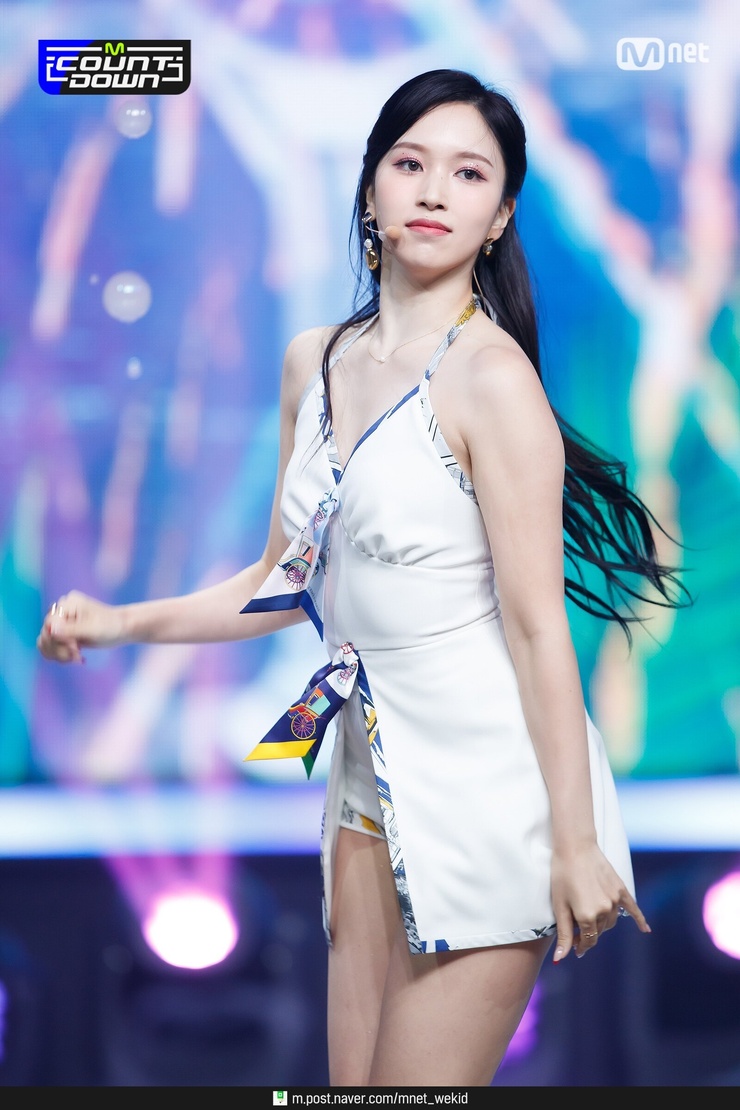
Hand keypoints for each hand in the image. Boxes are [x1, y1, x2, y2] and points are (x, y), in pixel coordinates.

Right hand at [36, 590, 124, 663]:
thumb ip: (72, 630)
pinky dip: (58, 655)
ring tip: (77, 658)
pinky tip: (74, 658)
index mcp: (68, 604)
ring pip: (44, 642)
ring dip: (58, 654)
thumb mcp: (93, 629)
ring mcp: (60, 621)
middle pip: (45, 634)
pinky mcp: (62, 632)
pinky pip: (48, 646)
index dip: (60, 640)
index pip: (50, 624)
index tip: (77, 648)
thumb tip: (51, 629)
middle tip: (78, 655)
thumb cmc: (111, 626)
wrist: (121, 629)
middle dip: (61, 649)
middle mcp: (61, 611)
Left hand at [550, 842, 649, 962]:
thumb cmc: (562, 875)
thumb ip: (564, 933)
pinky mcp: (621, 889)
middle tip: (575, 931)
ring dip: (601, 925)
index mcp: (588, 917)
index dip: (580, 946)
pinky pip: (633, 908)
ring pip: (611, 921)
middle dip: (588, 934)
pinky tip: (646, 930)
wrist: (575, 847)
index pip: (588, 941)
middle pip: (599, 931)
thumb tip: (560, 957)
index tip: (575, 948)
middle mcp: (605, 911)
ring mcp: (615, 900)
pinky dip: (639, 919)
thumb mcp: (559, 905)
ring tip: (589, 920)